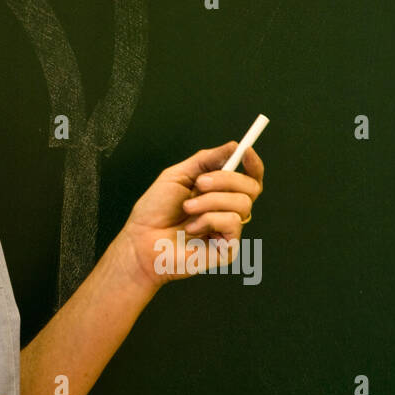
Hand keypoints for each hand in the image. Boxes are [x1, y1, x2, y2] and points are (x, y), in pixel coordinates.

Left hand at [116, 141, 263, 289]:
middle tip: (199, 183)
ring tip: (187, 208)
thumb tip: (233, 146)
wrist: (141, 240)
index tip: (246, 150)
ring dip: (210, 201)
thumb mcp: (177, 176)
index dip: (253, 163)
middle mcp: (227, 209)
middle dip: (226, 179)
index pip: (248, 177)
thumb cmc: (154, 211)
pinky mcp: (228, 248)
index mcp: (218, 191)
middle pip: (251, 187)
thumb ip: (205, 160)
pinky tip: (192, 228)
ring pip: (242, 203)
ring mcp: (229, 229)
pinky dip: (209, 220)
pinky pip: (232, 222)